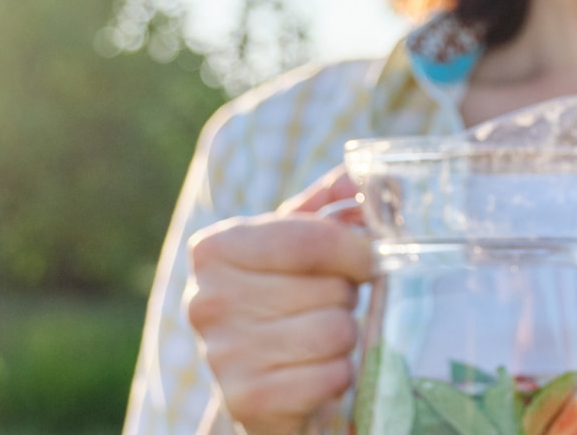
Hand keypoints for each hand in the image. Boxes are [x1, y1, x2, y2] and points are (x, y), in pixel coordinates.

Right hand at [186, 167, 373, 434]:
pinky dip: (338, 375)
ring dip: (344, 337)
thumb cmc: (283, 302)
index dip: (355, 250)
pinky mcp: (246, 400)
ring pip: (335, 331)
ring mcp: (223, 354)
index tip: (368, 260)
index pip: (309, 239)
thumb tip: (367, 175)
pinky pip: (331, 376)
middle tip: (327, 306)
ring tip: (322, 338)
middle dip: (344, 297)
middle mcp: (208, 300)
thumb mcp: (296, 245)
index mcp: (214, 249)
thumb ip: (329, 205)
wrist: (258, 386)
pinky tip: (317, 371)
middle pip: (327, 288)